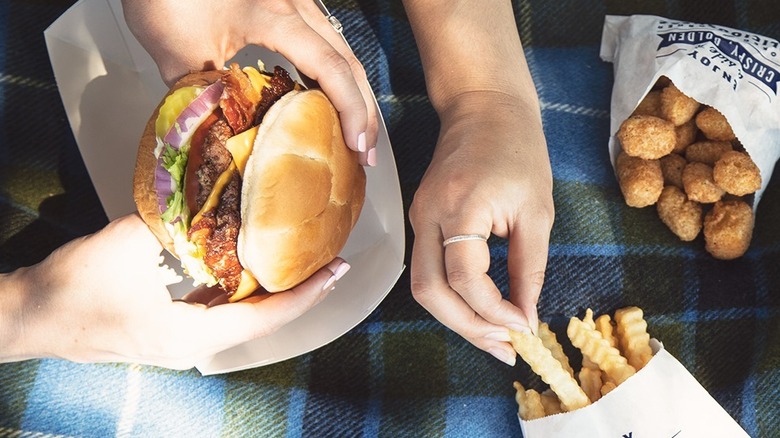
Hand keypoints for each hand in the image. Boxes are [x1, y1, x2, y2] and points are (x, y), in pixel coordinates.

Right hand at [4, 214, 347, 368]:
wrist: (29, 317)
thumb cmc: (75, 290)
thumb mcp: (130, 245)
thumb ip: (177, 222)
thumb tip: (213, 193)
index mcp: (193, 335)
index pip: (267, 316)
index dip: (306, 293)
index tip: (337, 270)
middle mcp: (195, 347)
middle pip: (262, 320)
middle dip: (297, 291)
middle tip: (328, 261)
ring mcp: (182, 343)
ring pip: (242, 318)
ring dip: (271, 291)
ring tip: (299, 261)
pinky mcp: (169, 332)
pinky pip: (219, 312)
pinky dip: (241, 290)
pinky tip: (249, 266)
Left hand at [121, 0, 376, 165]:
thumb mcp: (178, 52)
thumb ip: (204, 99)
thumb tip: (221, 141)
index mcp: (274, 15)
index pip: (329, 66)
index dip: (350, 107)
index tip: (356, 146)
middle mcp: (294, 5)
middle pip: (347, 60)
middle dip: (363, 109)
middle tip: (366, 152)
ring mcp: (293, 3)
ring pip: (340, 51)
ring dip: (353, 93)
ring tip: (356, 133)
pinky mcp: (284, 6)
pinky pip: (321, 44)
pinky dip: (332, 77)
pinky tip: (328, 101)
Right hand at [408, 92, 553, 365]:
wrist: (483, 106)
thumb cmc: (518, 150)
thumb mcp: (537, 210)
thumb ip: (530, 268)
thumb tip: (526, 317)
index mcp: (459, 207)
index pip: (465, 279)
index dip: (495, 311)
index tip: (525, 327)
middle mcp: (427, 215)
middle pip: (429, 292)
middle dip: (467, 327)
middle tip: (503, 348)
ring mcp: (417, 217)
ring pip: (422, 287)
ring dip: (456, 318)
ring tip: (494, 337)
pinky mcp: (419, 220)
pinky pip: (427, 270)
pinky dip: (452, 296)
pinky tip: (480, 309)